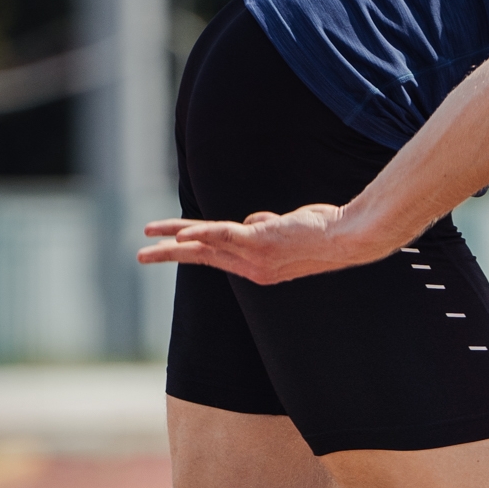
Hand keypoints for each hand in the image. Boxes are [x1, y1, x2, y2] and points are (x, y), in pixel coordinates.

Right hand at [135, 204, 388, 284]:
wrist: (348, 239)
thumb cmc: (324, 231)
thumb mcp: (289, 227)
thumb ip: (266, 225)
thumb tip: (254, 220)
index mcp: (256, 267)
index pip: (213, 254)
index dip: (189, 246)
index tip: (168, 241)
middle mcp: (252, 268)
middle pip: (200, 256)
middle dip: (168, 254)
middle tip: (140, 255)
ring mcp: (255, 256)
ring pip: (206, 246)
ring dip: (174, 243)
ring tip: (148, 243)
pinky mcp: (260, 243)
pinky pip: (223, 237)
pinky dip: (202, 235)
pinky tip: (181, 235)